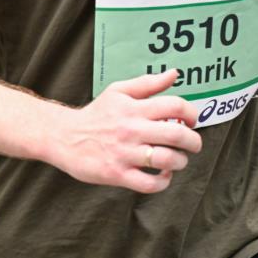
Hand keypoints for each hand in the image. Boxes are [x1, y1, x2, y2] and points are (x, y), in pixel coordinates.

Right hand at [45, 69, 201, 193]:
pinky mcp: (116, 174)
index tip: (192, 122)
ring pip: (167, 160)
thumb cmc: (94, 115)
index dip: (192, 114)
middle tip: (193, 145)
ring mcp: (124, 153)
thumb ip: (147, 83)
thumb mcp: (118, 92)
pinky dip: (162, 182)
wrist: (63, 137)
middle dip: (193, 142)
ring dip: (181, 162)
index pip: (176, 106)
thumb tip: (174, 74)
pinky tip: (162, 176)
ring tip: (178, 161)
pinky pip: (149, 183)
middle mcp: (131, 130)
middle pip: (177, 135)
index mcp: (134, 108)